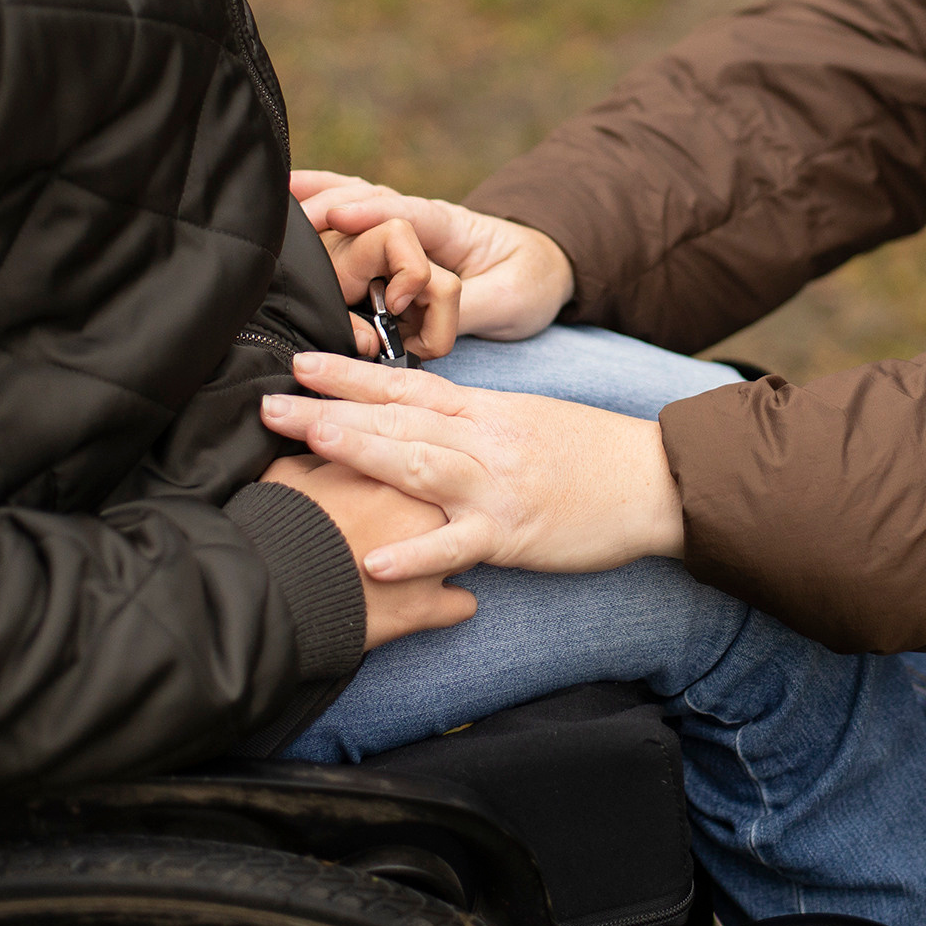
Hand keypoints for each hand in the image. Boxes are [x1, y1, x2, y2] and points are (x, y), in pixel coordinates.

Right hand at [257, 453, 478, 649]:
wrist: (270, 588)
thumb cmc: (274, 528)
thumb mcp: (289, 477)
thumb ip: (317, 458)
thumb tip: (322, 446)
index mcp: (390, 470)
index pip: (419, 452)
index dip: (410, 466)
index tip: (398, 476)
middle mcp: (422, 509)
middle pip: (453, 495)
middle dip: (439, 503)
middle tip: (419, 511)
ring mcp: (430, 561)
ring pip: (466, 547)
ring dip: (453, 549)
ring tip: (442, 554)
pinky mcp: (425, 608)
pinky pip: (458, 605)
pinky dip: (450, 605)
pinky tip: (447, 603)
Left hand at [259, 352, 684, 580]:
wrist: (655, 481)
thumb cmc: (591, 453)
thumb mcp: (526, 421)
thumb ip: (472, 421)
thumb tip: (418, 420)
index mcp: (485, 412)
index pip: (407, 387)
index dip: (350, 374)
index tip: (300, 363)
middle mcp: (483, 440)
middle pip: (398, 418)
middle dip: (330, 408)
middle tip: (270, 403)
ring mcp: (496, 485)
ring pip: (419, 462)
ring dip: (360, 450)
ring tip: (308, 443)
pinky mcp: (513, 532)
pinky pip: (456, 543)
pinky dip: (415, 553)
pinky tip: (374, 561)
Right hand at [291, 173, 573, 346]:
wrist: (542, 268)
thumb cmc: (527, 281)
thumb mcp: (509, 300)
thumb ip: (463, 310)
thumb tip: (411, 326)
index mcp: (450, 226)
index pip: (406, 214)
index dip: (372, 213)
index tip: (339, 217)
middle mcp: (418, 220)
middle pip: (367, 200)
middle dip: (332, 207)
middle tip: (296, 220)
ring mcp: (400, 228)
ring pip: (353, 200)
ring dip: (319, 199)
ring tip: (280, 198)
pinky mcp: (389, 244)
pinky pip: (349, 214)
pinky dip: (321, 196)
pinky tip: (290, 188)